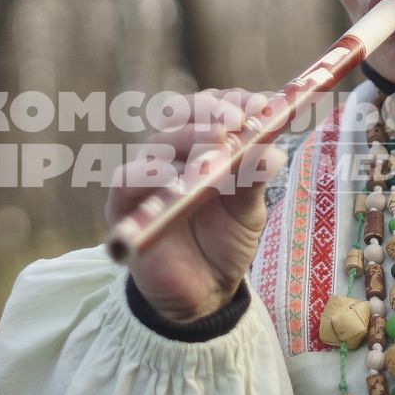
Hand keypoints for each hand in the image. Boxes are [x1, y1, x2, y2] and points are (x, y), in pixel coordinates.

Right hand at [107, 90, 286, 324]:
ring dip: (188, 137)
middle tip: (236, 121)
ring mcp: (144, 179)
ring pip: (157, 143)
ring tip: (218, 143)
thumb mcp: (248, 211)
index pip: (208, 108)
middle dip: (210, 113)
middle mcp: (169, 155)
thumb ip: (254, 180)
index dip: (231, 102)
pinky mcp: (122, 207)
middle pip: (179, 116)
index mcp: (200, 146)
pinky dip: (149, 173)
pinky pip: (126, 181)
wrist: (204, 292)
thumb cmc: (225, 243)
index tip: (258, 105)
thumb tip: (273, 151)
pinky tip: (175, 174)